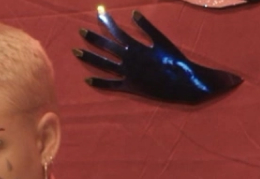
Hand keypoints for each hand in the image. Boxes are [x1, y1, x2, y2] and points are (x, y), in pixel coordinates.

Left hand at [74, 7, 242, 104]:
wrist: (183, 83)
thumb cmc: (175, 60)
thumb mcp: (162, 40)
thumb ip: (147, 27)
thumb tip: (133, 13)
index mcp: (136, 47)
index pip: (116, 31)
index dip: (106, 21)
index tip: (99, 12)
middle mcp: (128, 60)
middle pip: (106, 47)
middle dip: (93, 37)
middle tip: (80, 31)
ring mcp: (128, 74)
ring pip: (104, 64)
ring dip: (89, 57)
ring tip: (76, 51)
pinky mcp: (130, 86)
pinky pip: (112, 85)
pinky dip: (99, 82)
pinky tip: (87, 79)